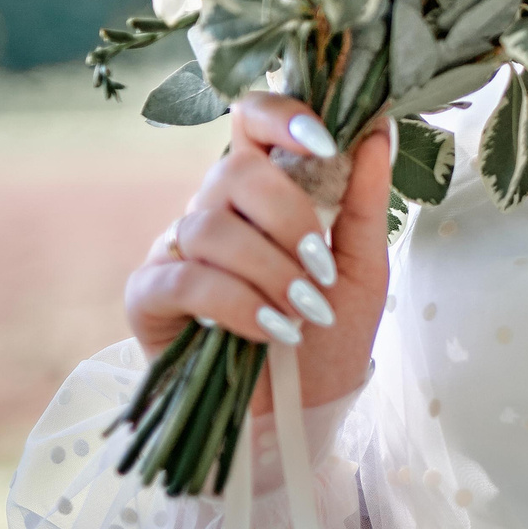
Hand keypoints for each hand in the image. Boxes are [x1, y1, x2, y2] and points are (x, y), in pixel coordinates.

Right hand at [124, 94, 393, 413]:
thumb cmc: (331, 335)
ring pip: (209, 226)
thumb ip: (367, 199)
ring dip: (270, 270)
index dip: (281, 116)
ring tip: (306, 311)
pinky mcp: (149, 297)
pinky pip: (183, 278)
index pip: (251, 121)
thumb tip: (378, 128)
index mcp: (264, 192)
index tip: (326, 142)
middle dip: (288, 217)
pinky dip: (235, 303)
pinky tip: (271, 330)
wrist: (303, 413)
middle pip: (232, 169)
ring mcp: (175, 249)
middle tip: (322, 267)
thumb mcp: (365, 266)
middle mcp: (214, 209)